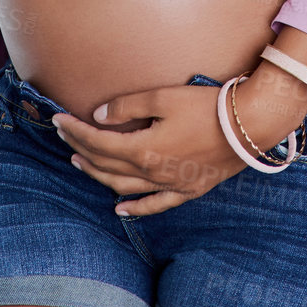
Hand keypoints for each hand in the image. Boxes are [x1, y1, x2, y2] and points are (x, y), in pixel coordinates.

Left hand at [50, 73, 306, 216]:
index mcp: (143, 149)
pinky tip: (121, 209)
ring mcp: (170, 185)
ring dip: (99, 176)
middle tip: (64, 136)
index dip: (75, 132)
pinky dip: (135, 208)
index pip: (98, 143)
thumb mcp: (164, 97)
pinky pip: (155, 205)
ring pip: (124, 187)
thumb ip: (128, 107)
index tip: (58, 120)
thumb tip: (98, 117)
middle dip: (81, 150)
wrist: (248, 127)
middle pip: (106, 165)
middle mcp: (152, 173)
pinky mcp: (187, 190)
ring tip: (80, 163)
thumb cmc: (206, 106)